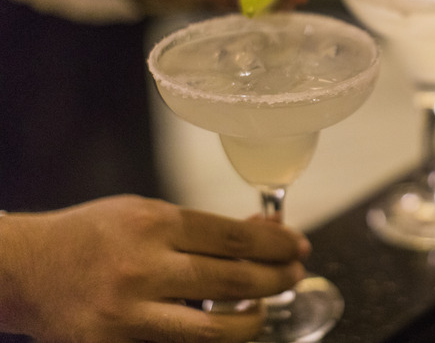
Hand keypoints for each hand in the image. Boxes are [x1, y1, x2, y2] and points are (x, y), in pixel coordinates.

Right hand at [0, 195, 309, 341]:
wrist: (26, 268)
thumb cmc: (90, 234)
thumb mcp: (147, 213)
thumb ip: (204, 227)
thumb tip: (265, 230)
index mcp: (152, 224)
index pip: (233, 238)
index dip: (275, 245)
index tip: (298, 246)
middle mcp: (143, 268)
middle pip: (233, 279)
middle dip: (277, 278)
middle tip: (295, 274)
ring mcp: (129, 313)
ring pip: (214, 328)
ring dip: (253, 319)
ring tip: (265, 306)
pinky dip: (212, 337)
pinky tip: (227, 325)